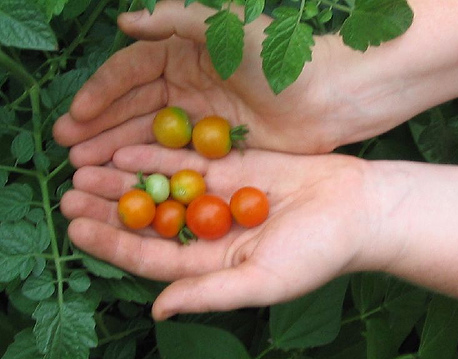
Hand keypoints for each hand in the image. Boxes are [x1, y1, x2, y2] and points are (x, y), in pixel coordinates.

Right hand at [52, 0, 424, 165]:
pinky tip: (129, 180)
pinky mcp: (219, 146)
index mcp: (185, 53)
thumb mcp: (225, 28)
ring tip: (85, 168)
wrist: (330, 94)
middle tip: (69, 149)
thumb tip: (124, 21)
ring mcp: (203, 118)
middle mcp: (189, 85)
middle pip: (135, 107)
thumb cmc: (280, 57)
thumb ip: (176, 20)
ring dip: (118, 149)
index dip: (101, 93)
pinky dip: (153, 167)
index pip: (132, 72)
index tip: (76, 116)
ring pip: (151, 135)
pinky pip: (177, 157)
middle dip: (101, 126)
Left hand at [61, 146, 382, 319]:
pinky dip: (158, 156)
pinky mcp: (233, 167)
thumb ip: (209, 294)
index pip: (152, 256)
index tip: (78, 230)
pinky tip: (127, 150)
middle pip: (149, 220)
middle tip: (69, 194)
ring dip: (125, 180)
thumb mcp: (263, 282)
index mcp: (212, 264)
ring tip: (86, 167)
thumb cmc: (317, 252)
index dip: (114, 244)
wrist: (357, 208)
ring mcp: (219, 196)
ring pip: (161, 188)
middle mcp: (210, 231)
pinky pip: (187, 161)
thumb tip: (158, 311)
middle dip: (109, 208)